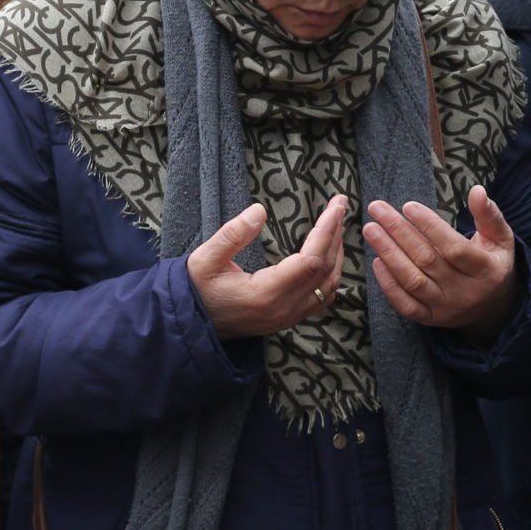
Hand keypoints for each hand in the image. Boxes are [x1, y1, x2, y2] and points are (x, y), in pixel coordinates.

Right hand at [187, 197, 347, 339]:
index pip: (311, 260)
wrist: (190, 323)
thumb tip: (259, 210)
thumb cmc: (196, 289)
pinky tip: (329, 258)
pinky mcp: (288, 319)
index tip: (335, 206)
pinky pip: (321, 298)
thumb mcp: (206, 258)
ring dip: (337, 255)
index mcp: (266, 293)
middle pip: (326, 270)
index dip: (326, 231)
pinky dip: (331, 275)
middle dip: (336, 235)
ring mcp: (289, 317)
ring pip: (328, 285)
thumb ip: (233, 234)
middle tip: (340, 207)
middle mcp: (284, 308)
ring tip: (336, 228)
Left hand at [365, 187, 519, 336]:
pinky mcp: (430, 318)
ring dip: (388, 254)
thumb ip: (489, 215)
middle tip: (377, 209)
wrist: (495, 309)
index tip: (408, 205)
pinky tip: (375, 261)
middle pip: (427, 260)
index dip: (431, 227)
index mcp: (486, 270)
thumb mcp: (500, 240)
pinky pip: (405, 304)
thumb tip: (477, 190)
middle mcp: (465, 291)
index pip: (455, 248)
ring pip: (412, 281)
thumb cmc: (492, 264)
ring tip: (370, 230)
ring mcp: (445, 307)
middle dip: (399, 232)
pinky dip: (388, 284)